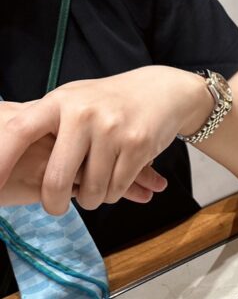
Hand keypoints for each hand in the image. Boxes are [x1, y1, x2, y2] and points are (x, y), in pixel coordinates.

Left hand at [0, 67, 209, 214]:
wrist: (160, 91)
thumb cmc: (107, 102)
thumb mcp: (72, 101)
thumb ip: (43, 123)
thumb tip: (4, 152)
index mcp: (59, 102)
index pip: (20, 132)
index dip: (0, 160)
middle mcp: (83, 114)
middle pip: (57, 178)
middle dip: (54, 203)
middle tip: (55, 207)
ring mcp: (112, 130)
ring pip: (91, 191)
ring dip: (91, 199)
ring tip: (93, 188)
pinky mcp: (137, 146)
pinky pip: (116, 189)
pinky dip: (114, 194)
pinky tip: (115, 180)